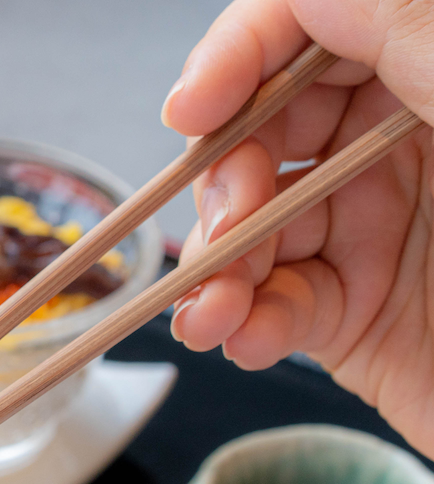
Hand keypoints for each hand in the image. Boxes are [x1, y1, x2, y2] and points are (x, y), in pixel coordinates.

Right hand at [164, 0, 433, 456]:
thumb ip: (409, 28)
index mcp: (433, 73)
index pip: (308, 30)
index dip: (237, 58)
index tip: (194, 106)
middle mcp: (397, 145)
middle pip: (260, 132)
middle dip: (223, 179)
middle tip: (227, 224)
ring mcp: (371, 232)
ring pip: (250, 226)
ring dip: (214, 268)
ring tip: (212, 312)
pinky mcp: (352, 317)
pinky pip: (270, 306)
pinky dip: (242, 322)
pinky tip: (243, 334)